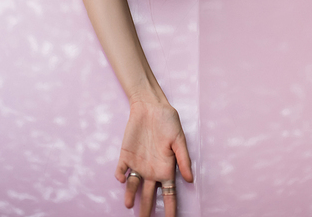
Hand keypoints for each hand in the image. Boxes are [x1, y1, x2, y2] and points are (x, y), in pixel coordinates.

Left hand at [115, 99, 192, 216]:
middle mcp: (152, 170)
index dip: (170, 210)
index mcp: (166, 169)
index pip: (169, 195)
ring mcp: (138, 164)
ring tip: (129, 205)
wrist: (150, 106)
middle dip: (147, 210)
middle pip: (149, 196)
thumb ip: (183, 159)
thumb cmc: (168, 121)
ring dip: (130, 196)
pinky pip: (121, 170)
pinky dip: (120, 175)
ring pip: (133, 186)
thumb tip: (190, 180)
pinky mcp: (126, 155)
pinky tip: (122, 178)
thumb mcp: (179, 139)